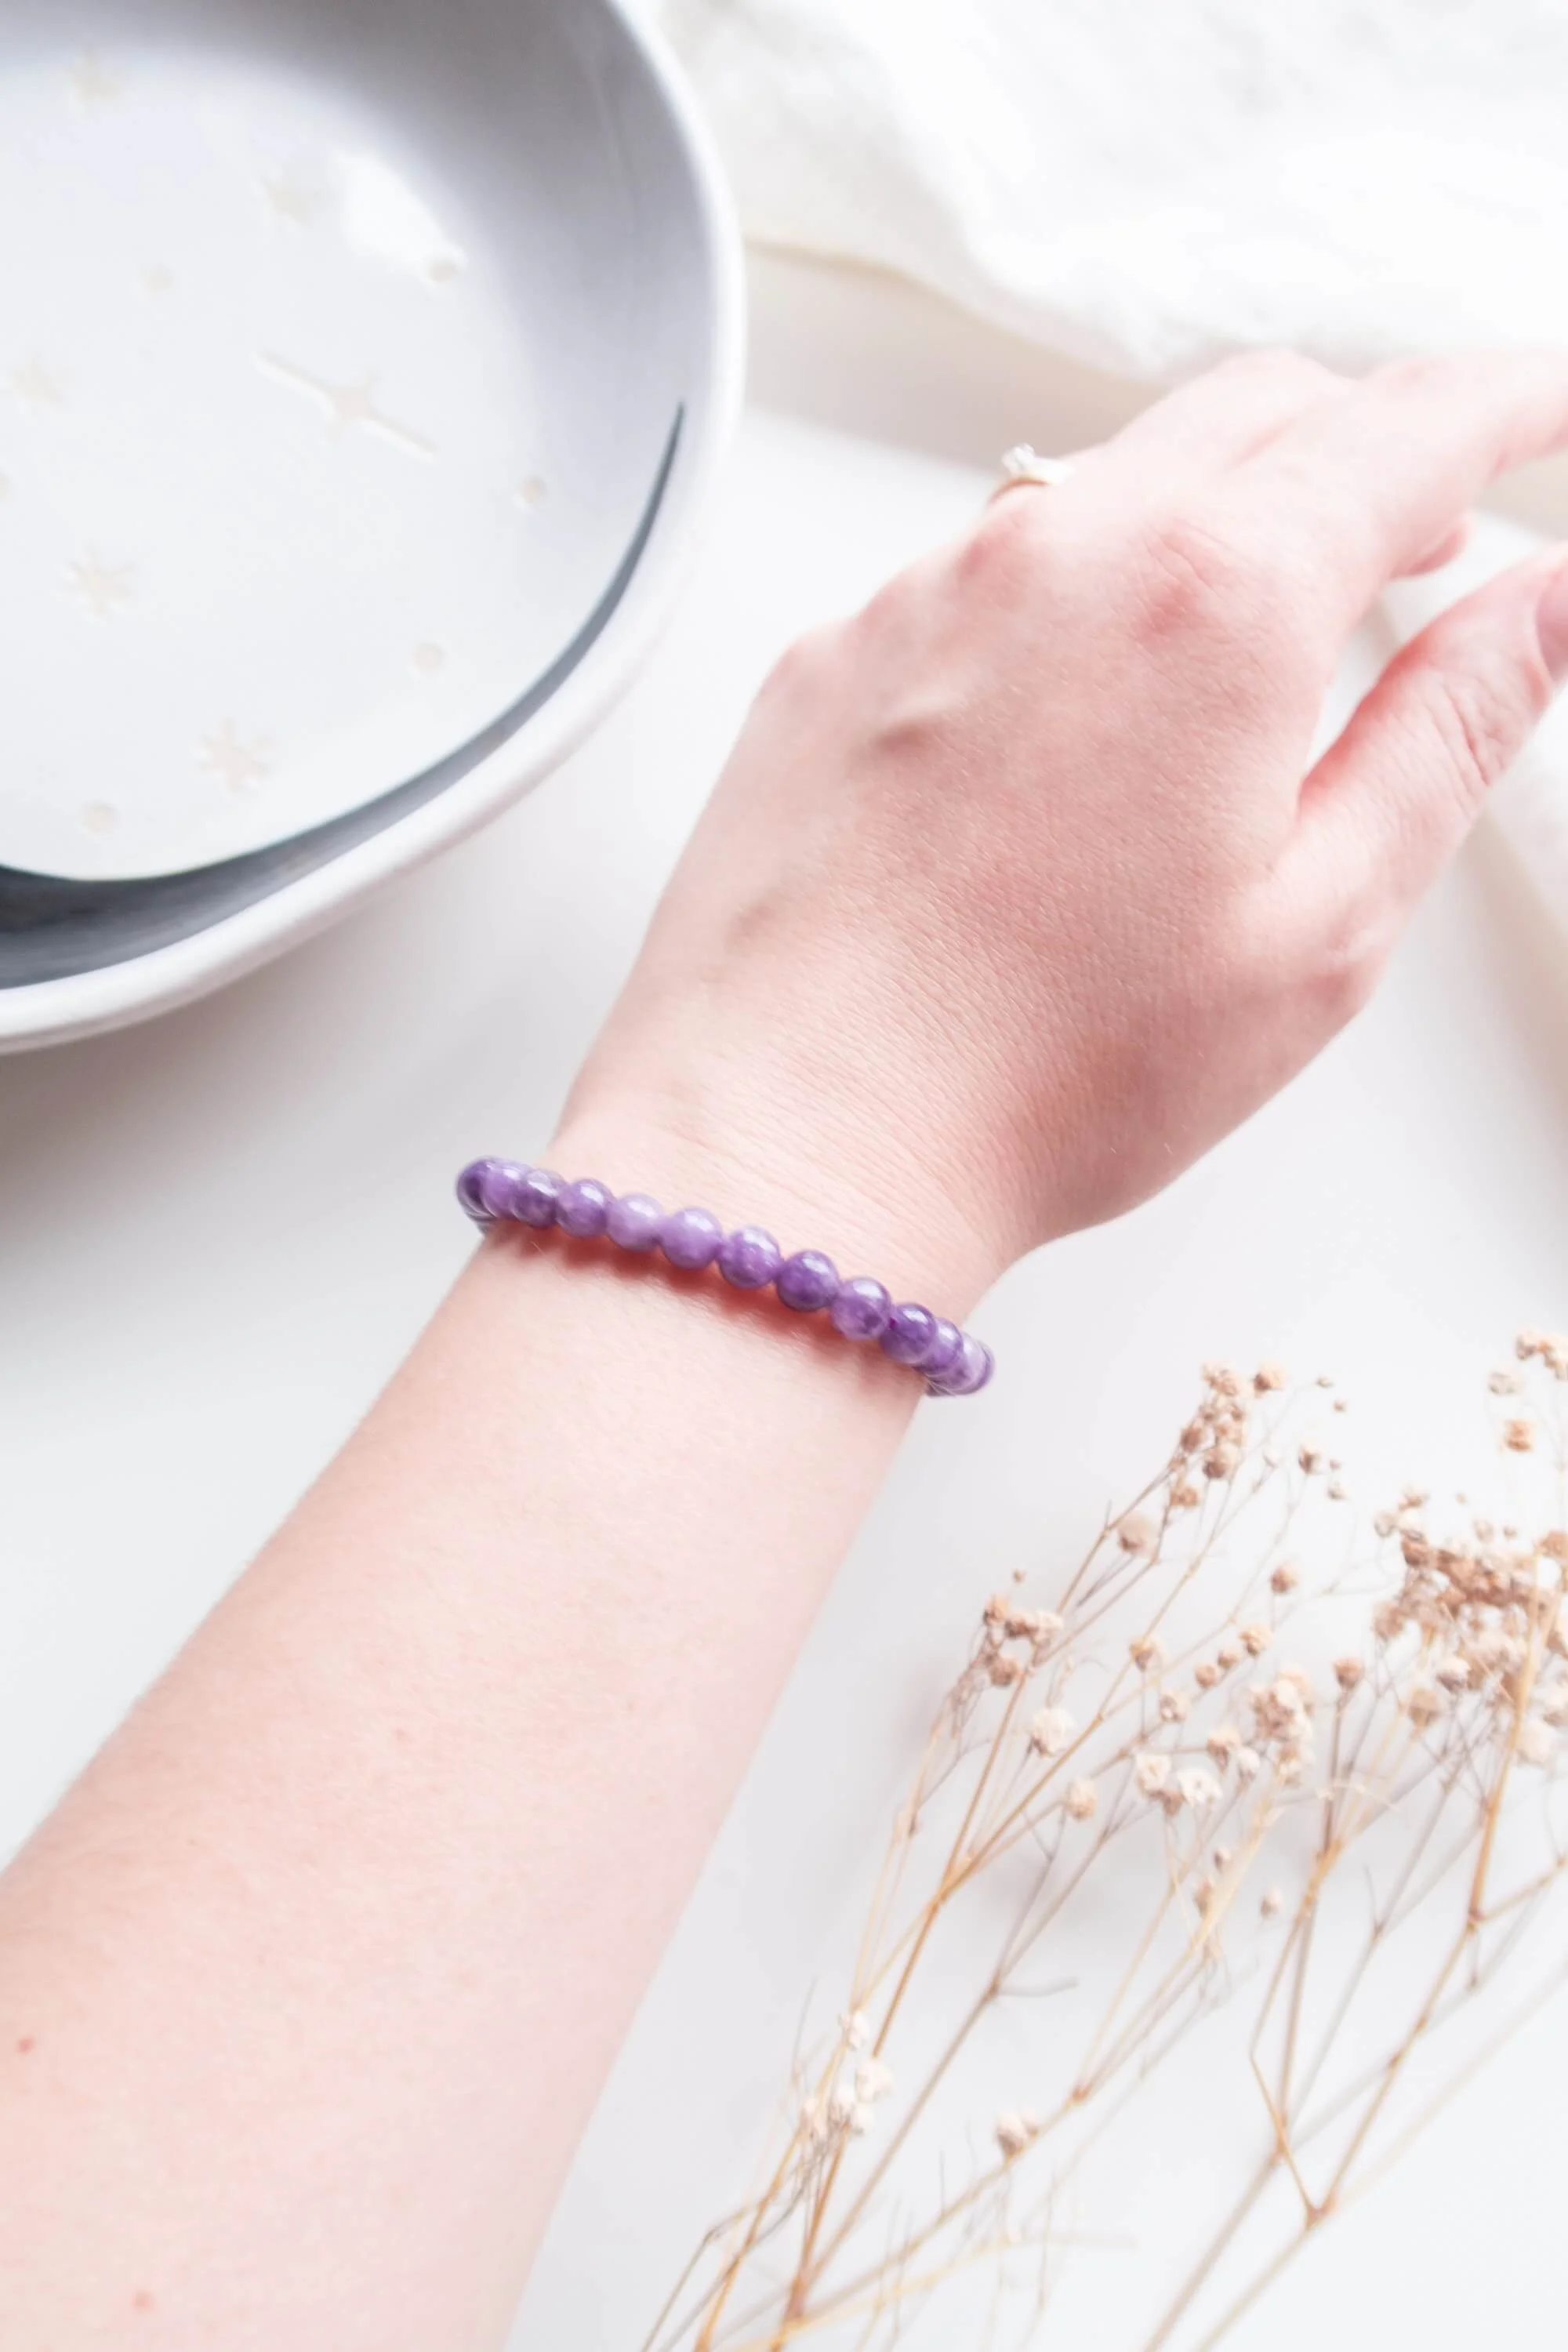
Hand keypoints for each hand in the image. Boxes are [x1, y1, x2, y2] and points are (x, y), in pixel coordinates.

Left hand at [562, 351, 1567, 1309]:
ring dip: (1213, 511)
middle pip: (1256, 412)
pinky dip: (1072, 587)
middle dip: (1368, 441)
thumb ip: (1452, 728)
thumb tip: (1543, 603)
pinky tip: (1081, 706)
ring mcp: (924, 590)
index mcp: (1214, 598)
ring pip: (1108, 477)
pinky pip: (982, 564)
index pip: (1406, 426)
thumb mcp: (1323, 920)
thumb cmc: (1043, 1068)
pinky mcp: (832, 652)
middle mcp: (1057, 550)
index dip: (1504, 401)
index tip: (1542, 406)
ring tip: (1258, 629)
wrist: (792, 1136)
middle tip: (1430, 527)